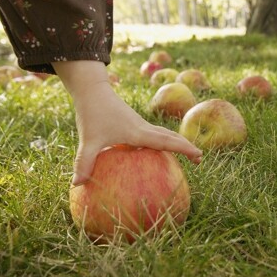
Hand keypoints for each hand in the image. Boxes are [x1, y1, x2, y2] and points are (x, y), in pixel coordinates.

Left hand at [53, 60, 201, 185]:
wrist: (93, 91)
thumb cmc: (92, 114)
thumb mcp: (88, 141)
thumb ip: (84, 162)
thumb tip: (77, 184)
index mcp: (138, 133)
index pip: (166, 142)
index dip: (183, 148)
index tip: (198, 154)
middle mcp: (144, 128)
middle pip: (171, 137)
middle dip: (186, 147)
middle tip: (199, 159)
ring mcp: (141, 126)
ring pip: (165, 134)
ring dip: (177, 143)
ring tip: (186, 155)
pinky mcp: (136, 125)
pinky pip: (155, 135)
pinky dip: (164, 142)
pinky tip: (159, 153)